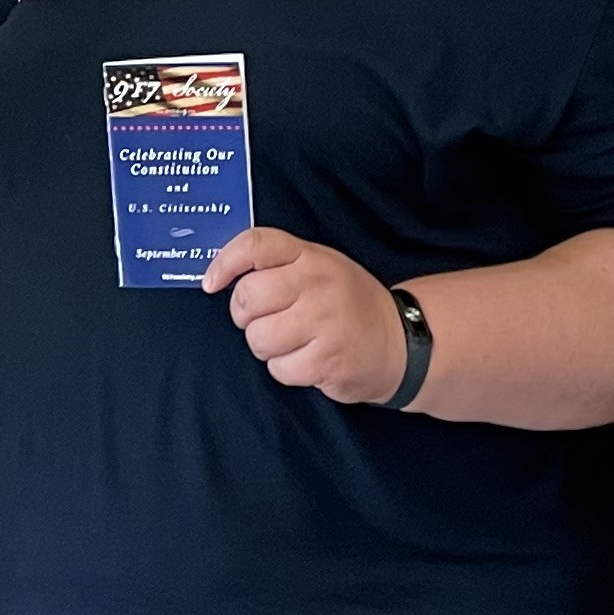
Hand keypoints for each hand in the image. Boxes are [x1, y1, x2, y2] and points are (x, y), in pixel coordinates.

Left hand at [202, 228, 411, 405]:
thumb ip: (278, 264)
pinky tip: (308, 359)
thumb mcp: (320, 267)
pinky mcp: (327, 360)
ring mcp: (324, 322)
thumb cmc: (348, 303)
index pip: (255, 244)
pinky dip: (287, 369)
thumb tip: (219, 275)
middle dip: (246, 316)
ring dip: (267, 346)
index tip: (211, 283)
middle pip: (247, 297)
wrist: (402, 342)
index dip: (224, 263)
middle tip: (266, 319)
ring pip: (258, 338)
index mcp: (311, 257)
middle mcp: (317, 284)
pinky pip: (279, 368)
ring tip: (293, 341)